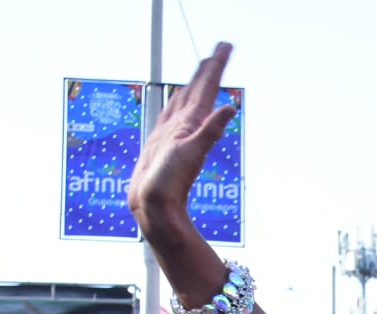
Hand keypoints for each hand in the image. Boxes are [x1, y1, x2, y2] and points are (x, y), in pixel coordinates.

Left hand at [127, 43, 236, 238]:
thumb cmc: (166, 181)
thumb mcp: (192, 155)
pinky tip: (180, 102)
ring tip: (202, 70)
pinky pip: (175, 112)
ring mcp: (168, 130)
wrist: (148, 200)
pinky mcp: (165, 142)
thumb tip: (229, 108)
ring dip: (195, 82)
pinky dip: (182, 100)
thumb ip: (211, 131)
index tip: (224, 49)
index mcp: (185, 122)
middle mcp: (175, 122)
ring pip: (183, 97)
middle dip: (208, 68)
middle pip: (194, 87)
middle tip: (219, 51)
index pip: (204, 88)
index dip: (216, 67)